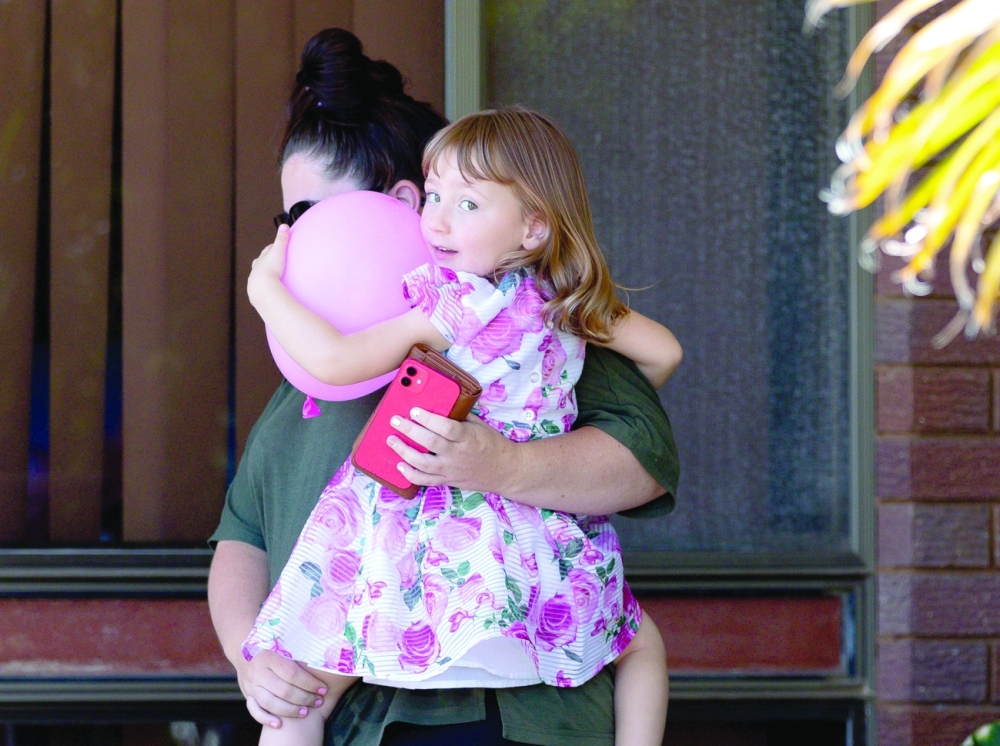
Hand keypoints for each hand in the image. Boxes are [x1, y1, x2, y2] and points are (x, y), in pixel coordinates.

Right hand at [235, 649, 326, 728]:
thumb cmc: (273, 645)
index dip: (310, 683)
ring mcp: (251, 684)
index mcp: (270, 656)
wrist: (244, 647)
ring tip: (305, 712)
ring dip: (289, 710)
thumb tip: (325, 658)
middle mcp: (258, 671)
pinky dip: (265, 719)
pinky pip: (254, 710)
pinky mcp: (247, 693)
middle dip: (304, 698)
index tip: (323, 689)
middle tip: (318, 701)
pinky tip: (279, 724)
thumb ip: (298, 651)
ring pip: (270, 703)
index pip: (292, 674)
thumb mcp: (283, 642)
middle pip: (283, 691)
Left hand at [247, 225, 288, 307]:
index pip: (267, 251)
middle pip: (260, 262)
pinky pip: (260, 290)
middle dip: (264, 260)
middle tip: (270, 260)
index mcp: (262, 260)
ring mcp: (255, 282)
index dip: (271, 248)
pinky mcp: (256, 294)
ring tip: (268, 277)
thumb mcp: (278, 253)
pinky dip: (264, 289)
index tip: (275, 246)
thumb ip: (282, 240)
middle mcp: (256, 270)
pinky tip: (267, 292)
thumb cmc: (271, 270)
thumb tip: (285, 225)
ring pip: (258, 276)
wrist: (263, 289)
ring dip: (263, 275)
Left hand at [387, 408, 518, 492]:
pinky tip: (399, 465)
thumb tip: (440, 404)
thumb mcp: (479, 425)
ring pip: (423, 463)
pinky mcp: (447, 480)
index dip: (428, 419)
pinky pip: (425, 480)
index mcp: (468, 438)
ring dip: (404, 452)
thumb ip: (460, 417)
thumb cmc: (491, 444)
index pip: (446, 428)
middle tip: (395, 421)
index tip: (414, 410)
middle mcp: (458, 454)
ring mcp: (451, 469)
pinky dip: (410, 474)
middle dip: (410, 431)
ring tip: (391, 440)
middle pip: (430, 443)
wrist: (504, 470)